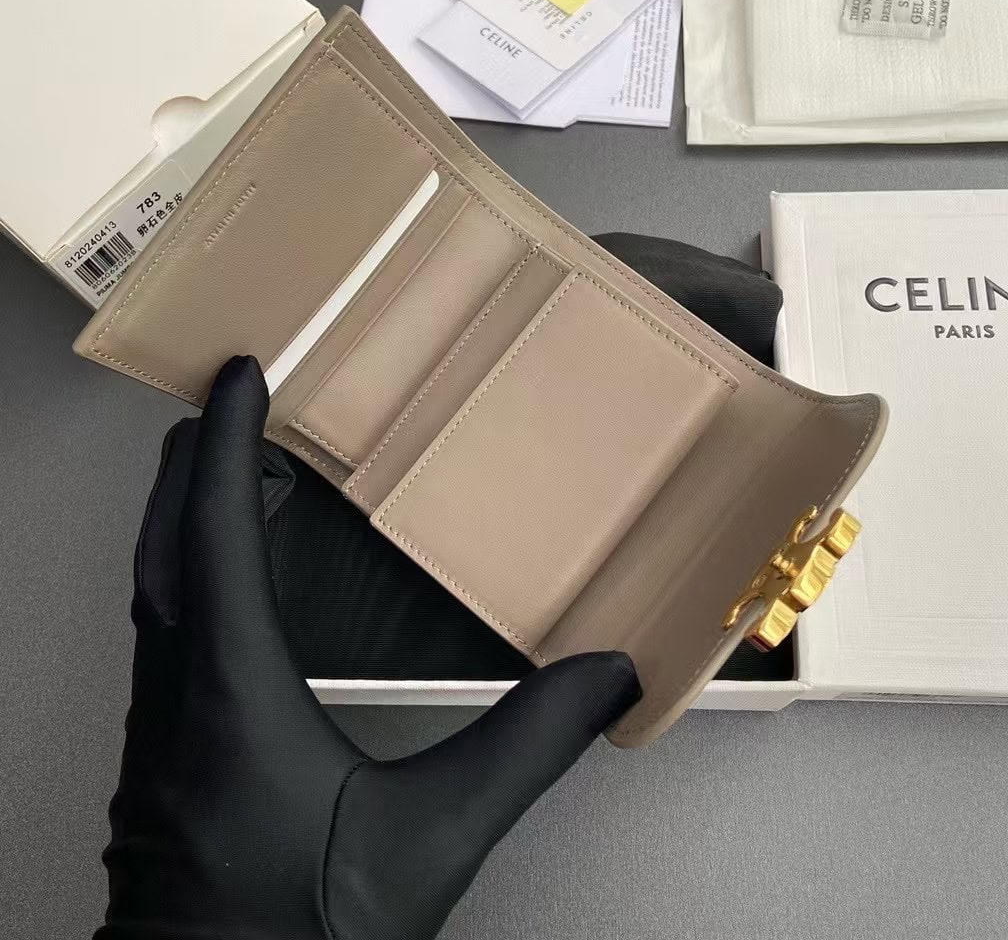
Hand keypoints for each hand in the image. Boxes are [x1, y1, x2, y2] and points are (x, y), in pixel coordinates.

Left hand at [97, 356, 639, 939]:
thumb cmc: (293, 935)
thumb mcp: (431, 838)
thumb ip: (523, 750)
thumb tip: (597, 682)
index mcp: (233, 691)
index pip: (217, 531)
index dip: (232, 443)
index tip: (239, 379)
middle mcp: (178, 696)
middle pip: (165, 542)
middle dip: (194, 461)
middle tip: (224, 405)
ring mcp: (157, 727)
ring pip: (153, 586)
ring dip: (182, 515)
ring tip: (221, 475)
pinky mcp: (160, 756)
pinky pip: (161, 630)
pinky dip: (185, 573)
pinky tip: (221, 595)